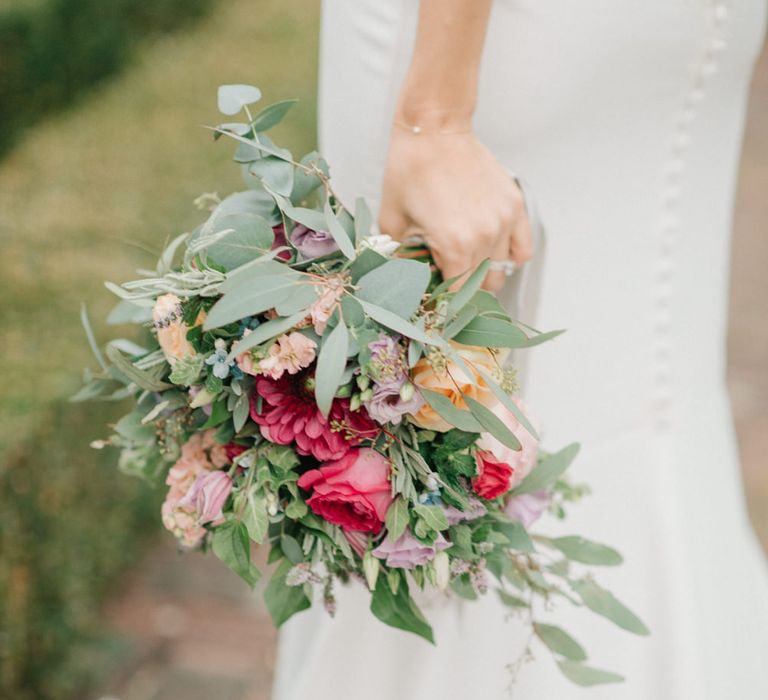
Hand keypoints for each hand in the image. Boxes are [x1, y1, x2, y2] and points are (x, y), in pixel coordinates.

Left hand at [379, 128, 532, 289]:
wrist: (434, 130)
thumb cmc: (410, 171)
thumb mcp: (393, 220)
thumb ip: (401, 256)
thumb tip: (406, 279)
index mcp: (453, 245)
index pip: (458, 292)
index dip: (446, 295)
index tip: (438, 291)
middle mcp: (483, 236)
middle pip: (482, 284)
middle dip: (464, 284)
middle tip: (449, 272)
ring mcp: (503, 221)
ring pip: (502, 269)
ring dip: (486, 270)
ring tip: (468, 257)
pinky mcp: (514, 206)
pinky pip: (523, 248)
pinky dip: (511, 256)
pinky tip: (493, 250)